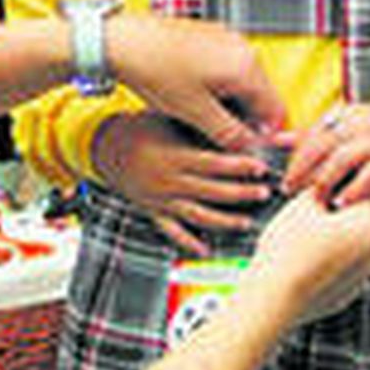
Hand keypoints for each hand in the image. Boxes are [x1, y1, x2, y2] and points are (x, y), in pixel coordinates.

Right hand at [95, 113, 274, 256]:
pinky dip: (189, 243)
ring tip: (246, 222)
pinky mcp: (153, 212)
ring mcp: (162, 200)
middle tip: (263, 193)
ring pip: (199, 215)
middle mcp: (169, 181)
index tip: (261, 167)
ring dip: (225, 221)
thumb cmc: (140, 129)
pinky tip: (205, 250)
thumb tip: (234, 127)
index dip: (240, 167)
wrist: (106, 146)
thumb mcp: (169, 119)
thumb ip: (199, 126)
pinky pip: (172, 232)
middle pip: (212, 192)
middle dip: (241, 194)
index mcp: (174, 156)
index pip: (215, 164)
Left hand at [105, 15, 286, 153]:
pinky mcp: (211, 37)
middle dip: (248, 118)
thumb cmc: (152, 68)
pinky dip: (221, 85)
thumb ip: (228, 134)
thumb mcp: (194, 113)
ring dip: (233, 103)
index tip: (253, 148)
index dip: (266, 135)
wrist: (123, 40)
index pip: (276, 109)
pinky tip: (196, 95)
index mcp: (245, 66)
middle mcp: (242, 48)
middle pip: (262, 94)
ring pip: (244, 81)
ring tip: (205, 115)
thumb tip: (246, 147)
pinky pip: (228, 67)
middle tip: (226, 136)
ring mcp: (227, 39)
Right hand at [251, 190, 369, 324]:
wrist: (273, 301)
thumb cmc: (287, 248)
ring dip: (335, 233)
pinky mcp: (349, 293)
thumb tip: (329, 183)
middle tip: (309, 204)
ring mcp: (364, 275)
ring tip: (301, 234)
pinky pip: (343, 266)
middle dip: (340, 207)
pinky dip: (329, 258)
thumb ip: (323, 187)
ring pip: (353, 242)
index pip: (369, 186)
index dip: (345, 177)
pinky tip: (302, 259)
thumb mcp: (303, 205)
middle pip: (363, 216)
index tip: (324, 179)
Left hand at [282, 103, 369, 205]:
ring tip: (315, 198)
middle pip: (321, 147)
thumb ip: (310, 135)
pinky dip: (353, 191)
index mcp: (340, 117)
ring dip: (324, 181)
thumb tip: (276, 139)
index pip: (311, 137)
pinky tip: (341, 203)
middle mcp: (355, 126)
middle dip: (302, 170)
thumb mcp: (340, 125)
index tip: (286, 178)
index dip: (296, 159)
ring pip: (342, 160)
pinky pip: (368, 177)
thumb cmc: (368, 131)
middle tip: (290, 189)